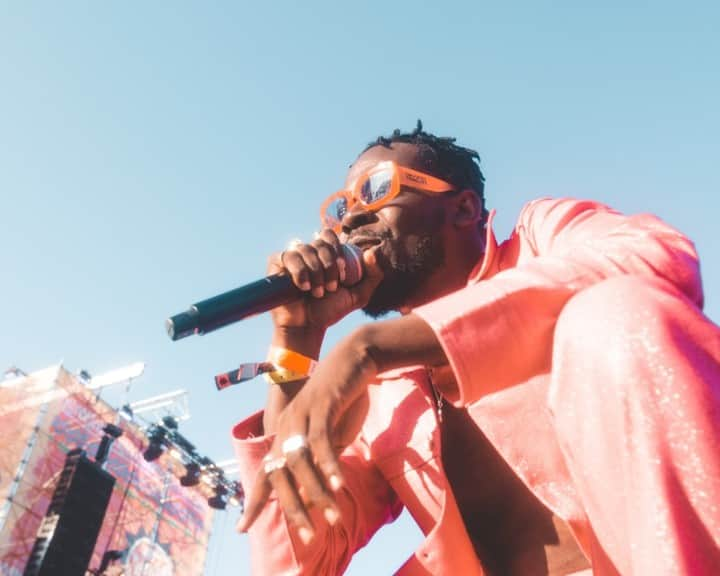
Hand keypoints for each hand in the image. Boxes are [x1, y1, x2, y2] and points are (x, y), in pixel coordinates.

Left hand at [237, 331, 376, 541]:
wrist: (352, 361)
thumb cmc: (342, 400)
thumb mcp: (330, 437)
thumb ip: (319, 463)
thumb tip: (313, 496)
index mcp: (284, 435)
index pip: (264, 474)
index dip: (253, 501)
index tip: (242, 528)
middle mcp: (286, 427)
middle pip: (280, 474)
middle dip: (292, 508)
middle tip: (305, 535)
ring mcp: (301, 417)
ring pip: (301, 463)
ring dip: (317, 492)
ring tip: (332, 516)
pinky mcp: (321, 408)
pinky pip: (322, 443)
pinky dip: (330, 465)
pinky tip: (339, 486)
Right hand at [268, 229, 382, 331]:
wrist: (308, 327)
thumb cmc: (331, 311)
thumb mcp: (359, 295)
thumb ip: (373, 275)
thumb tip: (372, 252)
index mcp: (325, 254)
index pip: (329, 236)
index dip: (337, 251)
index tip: (341, 273)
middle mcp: (308, 252)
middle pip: (320, 242)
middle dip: (329, 266)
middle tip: (331, 288)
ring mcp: (292, 257)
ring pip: (305, 249)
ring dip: (315, 273)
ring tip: (317, 292)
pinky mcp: (277, 264)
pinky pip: (288, 256)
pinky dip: (299, 272)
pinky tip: (302, 287)